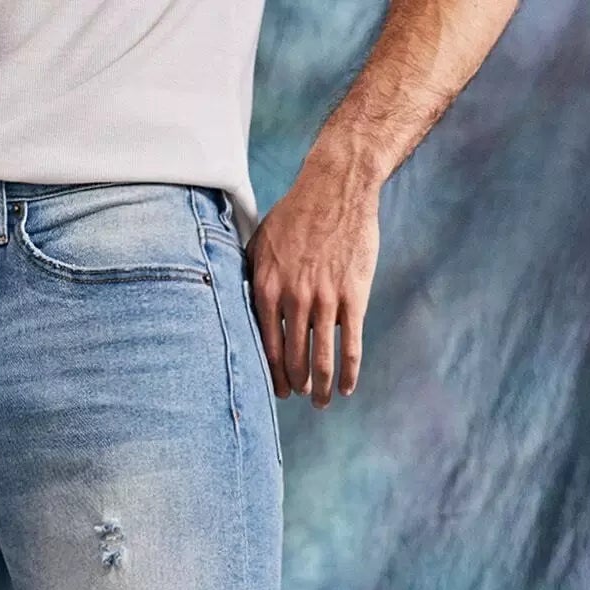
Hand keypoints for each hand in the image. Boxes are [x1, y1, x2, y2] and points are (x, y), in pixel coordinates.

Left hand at [248, 159, 380, 408]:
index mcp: (267, 290)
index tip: (277, 391)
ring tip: (320, 402)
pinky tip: (346, 388)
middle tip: (299, 396)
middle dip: (295, 384)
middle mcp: (293, 300)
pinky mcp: (353, 296)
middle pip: (293, 358)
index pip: (266, 347)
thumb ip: (250, 279)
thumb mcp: (258, 243)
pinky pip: (350, 345)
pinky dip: (348, 372)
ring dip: (320, 388)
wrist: (336, 187)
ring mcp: (324, 300)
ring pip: (321, 359)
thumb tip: (236, 303)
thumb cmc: (295, 214)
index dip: (272, 375)